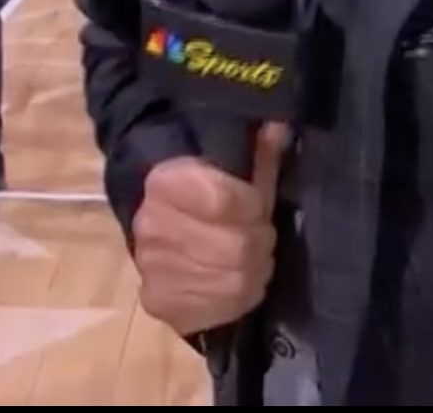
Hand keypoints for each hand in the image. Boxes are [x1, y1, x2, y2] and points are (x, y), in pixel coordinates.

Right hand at [130, 124, 288, 336]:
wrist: (162, 234)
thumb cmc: (206, 197)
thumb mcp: (234, 171)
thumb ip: (259, 155)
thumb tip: (281, 126)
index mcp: (165, 181)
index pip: (225, 199)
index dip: (253, 204)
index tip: (256, 205)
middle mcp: (151, 223)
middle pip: (237, 244)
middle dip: (258, 241)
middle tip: (257, 238)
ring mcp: (151, 267)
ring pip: (236, 279)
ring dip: (253, 270)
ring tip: (247, 260)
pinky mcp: (158, 301)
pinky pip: (221, 306)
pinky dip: (236, 298)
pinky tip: (232, 282)